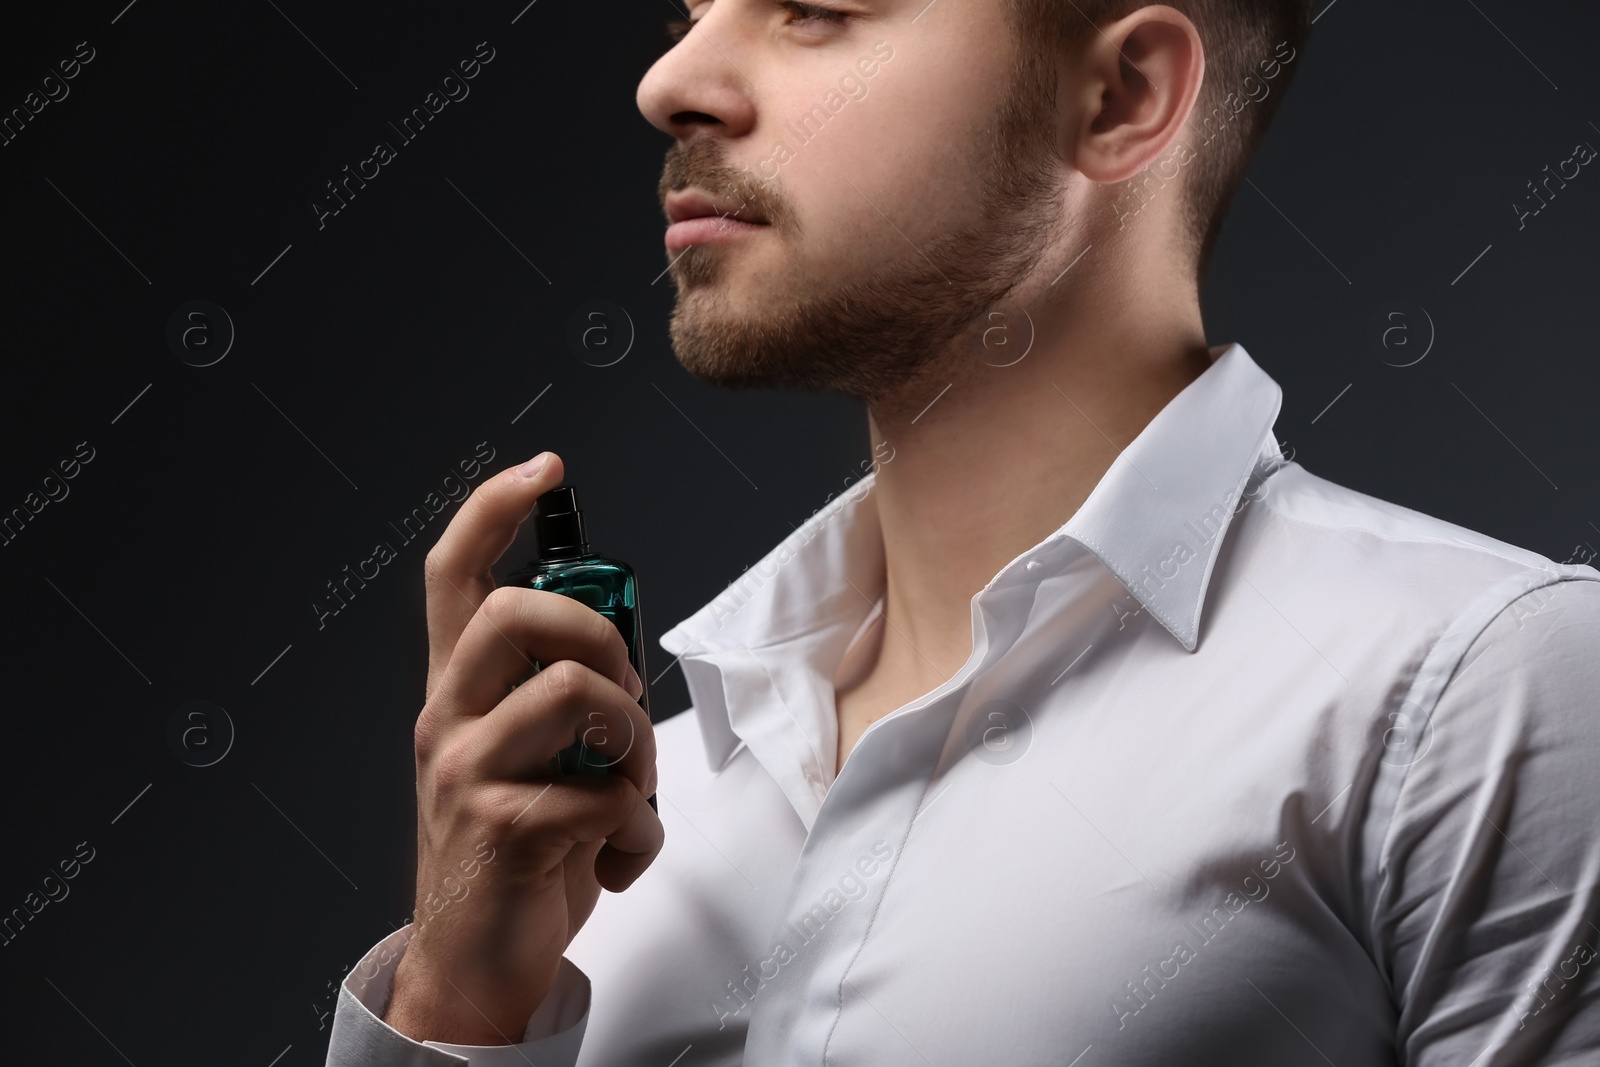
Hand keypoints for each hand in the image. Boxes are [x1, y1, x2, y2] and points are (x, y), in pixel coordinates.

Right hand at [383, 451, 661, 1044]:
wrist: (475, 963)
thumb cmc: (520, 847)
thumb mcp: (529, 759)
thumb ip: (560, 699)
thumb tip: (619, 649)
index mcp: (459, 692)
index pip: (454, 575)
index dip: (494, 509)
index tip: (546, 466)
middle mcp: (449, 720)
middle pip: (516, 614)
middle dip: (599, 636)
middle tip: (623, 693)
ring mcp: (467, 775)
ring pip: (573, 695)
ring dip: (634, 741)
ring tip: (630, 788)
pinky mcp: (500, 831)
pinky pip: (604, 797)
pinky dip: (639, 833)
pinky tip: (619, 859)